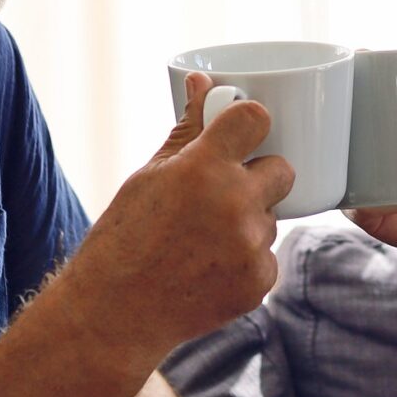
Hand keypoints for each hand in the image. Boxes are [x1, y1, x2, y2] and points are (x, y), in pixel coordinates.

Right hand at [60, 73, 295, 375]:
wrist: (114, 314)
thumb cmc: (123, 239)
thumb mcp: (148, 176)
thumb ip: (186, 130)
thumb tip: (202, 81)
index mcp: (203, 168)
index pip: (256, 118)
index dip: (250, 123)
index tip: (243, 133)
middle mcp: (234, 203)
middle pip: (282, 170)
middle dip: (260, 177)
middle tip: (224, 194)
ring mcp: (250, 246)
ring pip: (271, 218)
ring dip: (248, 224)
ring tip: (202, 242)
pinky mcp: (259, 282)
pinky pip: (267, 257)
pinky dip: (246, 262)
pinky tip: (208, 270)